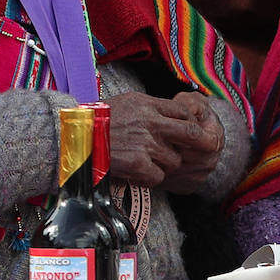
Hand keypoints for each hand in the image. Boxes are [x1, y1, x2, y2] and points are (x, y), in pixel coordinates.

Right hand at [106, 90, 225, 191]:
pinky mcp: (138, 164)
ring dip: (164, 164)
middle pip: (191, 134)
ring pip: (174, 160)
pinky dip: (150, 177)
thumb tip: (177, 115)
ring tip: (145, 160)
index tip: (190, 132)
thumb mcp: (128, 102)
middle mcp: (151, 123)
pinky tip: (136, 171)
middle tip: (205, 150)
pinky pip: (159, 176)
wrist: (75, 138)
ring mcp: (145, 144)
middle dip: (201, 144)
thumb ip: (152, 107)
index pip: (184, 112)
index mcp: (148, 105)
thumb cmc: (100, 120)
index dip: (191, 123)